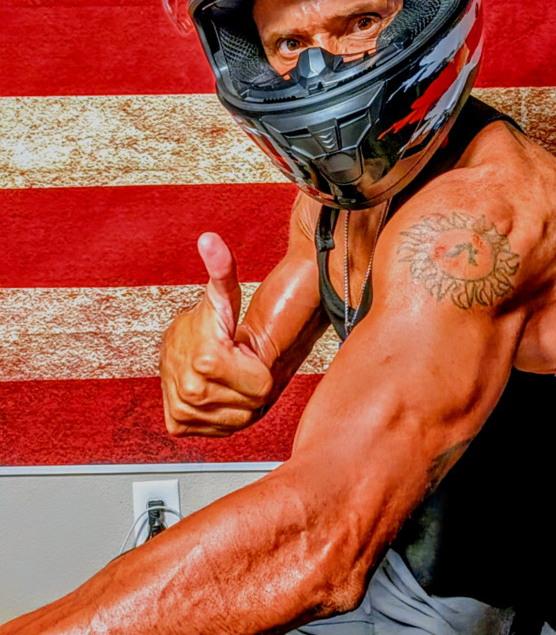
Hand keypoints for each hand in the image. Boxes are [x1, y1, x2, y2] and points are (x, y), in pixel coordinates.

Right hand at [159, 233, 273, 435]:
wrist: (179, 344)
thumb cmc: (212, 320)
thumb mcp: (224, 294)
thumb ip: (222, 268)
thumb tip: (210, 239)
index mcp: (207, 359)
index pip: (263, 388)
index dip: (257, 368)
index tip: (241, 350)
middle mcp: (191, 391)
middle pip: (252, 406)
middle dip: (249, 386)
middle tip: (234, 364)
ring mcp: (182, 410)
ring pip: (237, 422)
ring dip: (237, 402)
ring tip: (225, 377)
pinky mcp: (176, 424)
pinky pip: (217, 431)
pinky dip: (219, 416)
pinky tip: (213, 392)